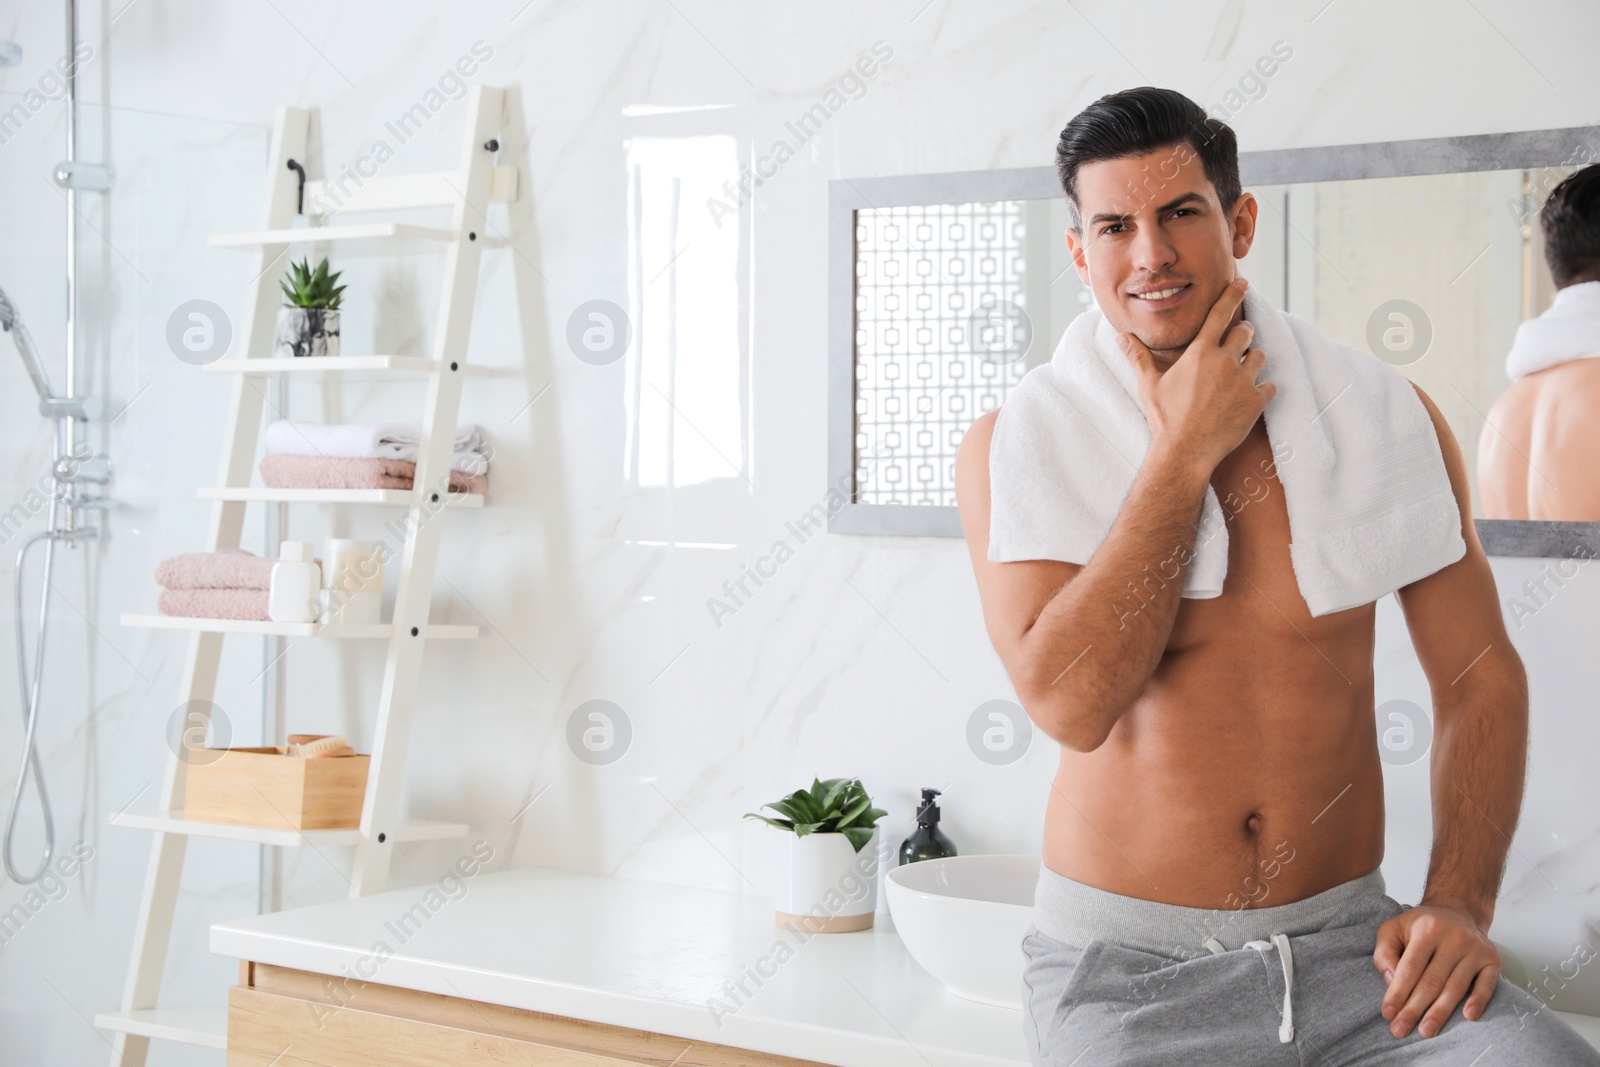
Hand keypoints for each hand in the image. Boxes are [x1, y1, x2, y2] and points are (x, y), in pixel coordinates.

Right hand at [1120, 276, 1273, 476]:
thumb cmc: (1165, 418)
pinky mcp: (1255, 401)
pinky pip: (1269, 385)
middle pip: (1245, 332)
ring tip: (1241, 372)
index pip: (1220, 314)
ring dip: (1252, 361)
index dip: (1232, 295)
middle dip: (1242, 333)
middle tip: (1237, 341)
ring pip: (1259, 357)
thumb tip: (1121, 336)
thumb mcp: (1149, 385)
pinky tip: (1250, 396)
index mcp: (1200, 353)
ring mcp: (1243, 381)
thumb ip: (1138, 357)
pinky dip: (1261, 389)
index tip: (1242, 283)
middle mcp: (1225, 362)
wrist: (1185, 452)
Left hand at [1373, 903, 1501, 1038]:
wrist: (1458, 910)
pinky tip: (1468, 1017)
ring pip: (1456, 987)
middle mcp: (1453, 938)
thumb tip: (1390, 981)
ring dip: (1441, 1012)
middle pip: (1432, 981)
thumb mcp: (1394, 928)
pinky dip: (1479, 1000)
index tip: (1388, 1013)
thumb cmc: (1422, 926)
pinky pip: (1487, 984)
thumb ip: (1385, 952)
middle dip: (1415, 1009)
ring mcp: (1475, 949)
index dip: (1398, 992)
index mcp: (1426, 929)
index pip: (1410, 967)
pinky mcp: (1492, 959)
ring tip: (1427, 1031)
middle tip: (1401, 1030)